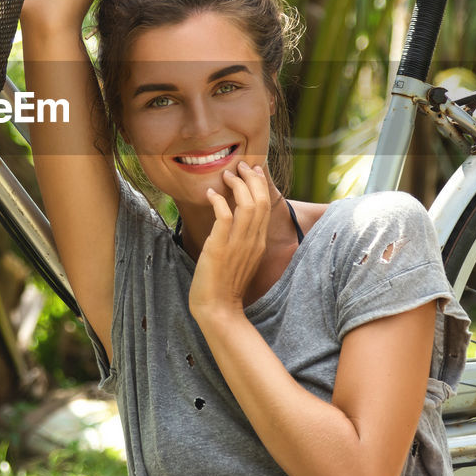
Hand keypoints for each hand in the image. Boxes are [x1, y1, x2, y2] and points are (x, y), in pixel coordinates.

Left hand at [189, 161, 271, 321]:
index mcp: (258, 243)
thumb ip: (242, 241)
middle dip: (251, 178)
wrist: (218, 310)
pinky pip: (225, 217)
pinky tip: (210, 194)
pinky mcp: (220, 248)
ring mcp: (238, 244)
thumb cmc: (224, 286)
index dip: (260, 184)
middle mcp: (252, 241)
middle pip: (260, 200)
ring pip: (247, 205)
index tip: (252, 171)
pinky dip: (219, 201)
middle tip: (241, 165)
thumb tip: (234, 222)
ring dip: (237, 185)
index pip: (265, 206)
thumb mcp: (240, 259)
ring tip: (226, 174)